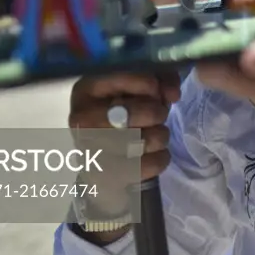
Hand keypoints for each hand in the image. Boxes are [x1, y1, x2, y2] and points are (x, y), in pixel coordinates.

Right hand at [67, 70, 180, 213]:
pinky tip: (153, 153)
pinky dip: (160, 158)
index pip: (124, 78)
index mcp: (86, 89)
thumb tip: (172, 93)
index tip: (157, 91)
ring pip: (144, 140)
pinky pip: (148, 165)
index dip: (151, 84)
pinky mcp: (105, 176)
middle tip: (158, 115)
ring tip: (154, 134)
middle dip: (157, 113)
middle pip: (133, 113)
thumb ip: (161, 79)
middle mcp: (82, 119)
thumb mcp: (140, 87)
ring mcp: (90, 150)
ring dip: (160, 136)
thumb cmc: (123, 114)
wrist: (102, 159)